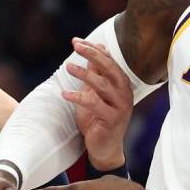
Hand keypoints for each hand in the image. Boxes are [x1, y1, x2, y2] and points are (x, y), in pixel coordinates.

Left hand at [65, 38, 133, 170]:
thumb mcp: (94, 93)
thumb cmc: (98, 119)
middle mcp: (124, 93)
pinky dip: (78, 97)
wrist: (105, 149)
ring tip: (68, 66)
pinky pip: (94, 104)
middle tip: (76, 45)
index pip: (109, 60)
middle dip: (92, 55)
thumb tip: (95, 49)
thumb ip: (96, 73)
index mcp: (121, 84)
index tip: (76, 41)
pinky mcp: (111, 120)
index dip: (93, 49)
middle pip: (110, 68)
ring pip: (103, 85)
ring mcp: (120, 107)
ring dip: (84, 74)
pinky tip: (64, 94)